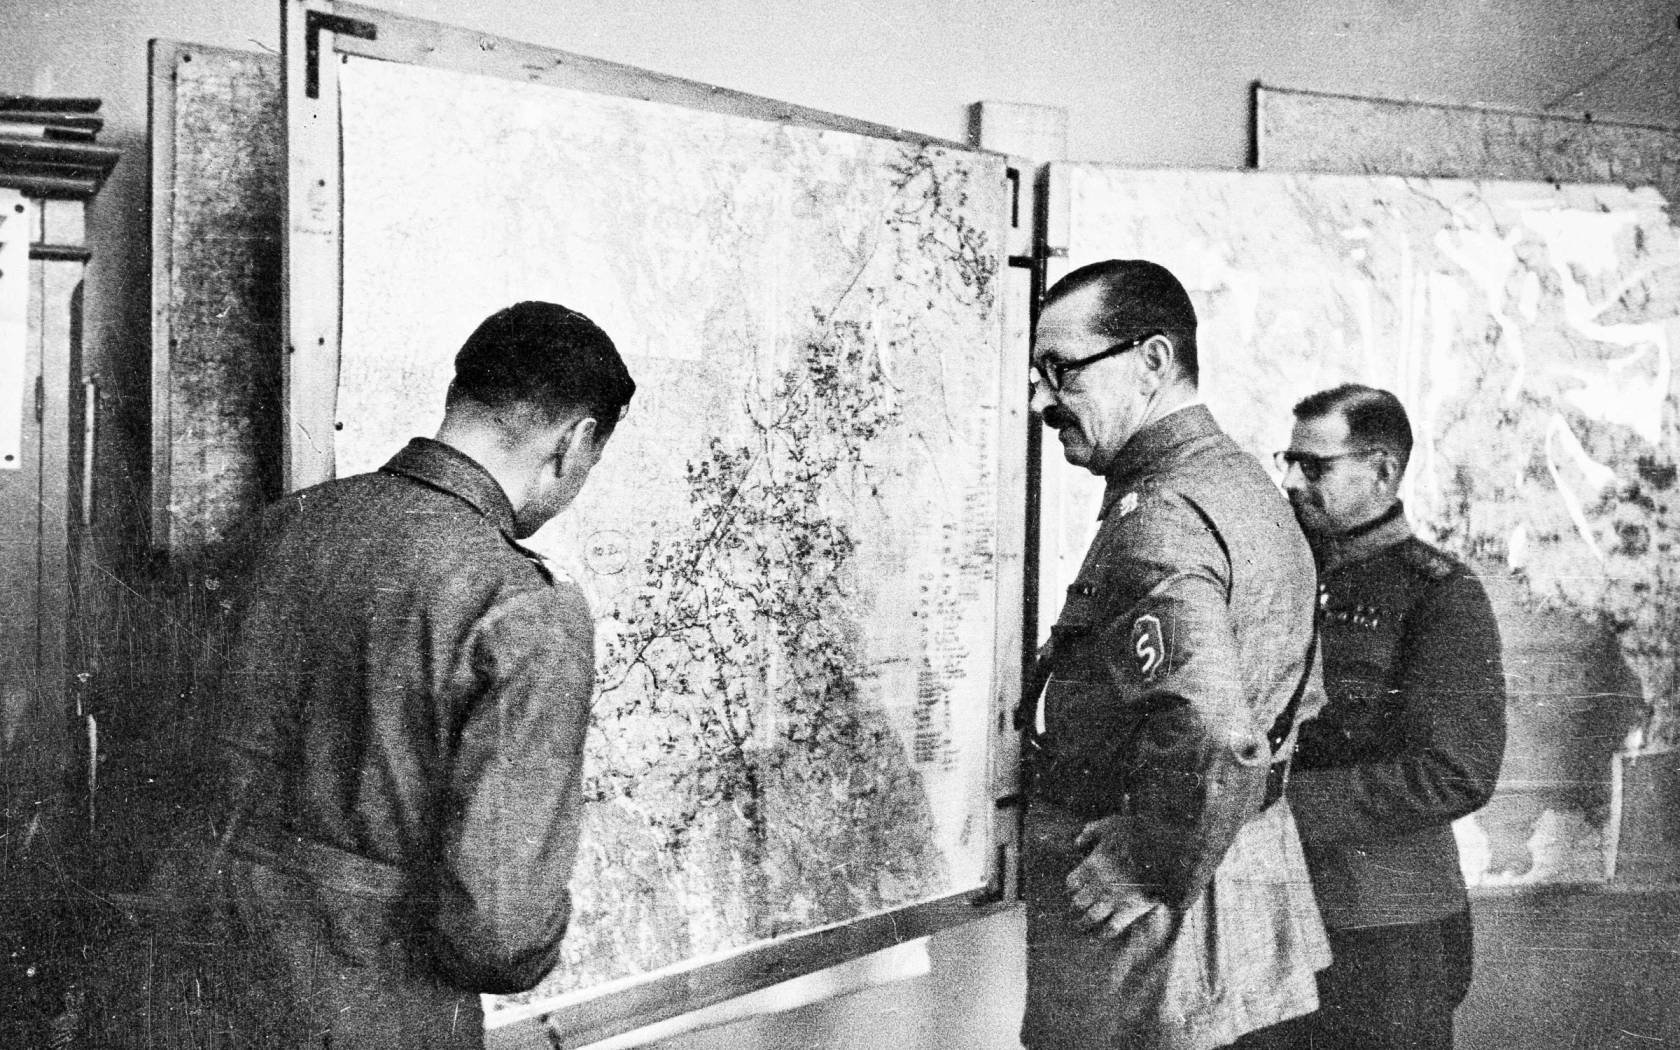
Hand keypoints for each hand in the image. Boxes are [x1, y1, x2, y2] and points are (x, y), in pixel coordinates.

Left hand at [1066, 815, 1156, 939]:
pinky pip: (1112, 928)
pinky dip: (1104, 935)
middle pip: (1078, 902)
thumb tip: (1077, 843)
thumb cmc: (1140, 836)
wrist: (1169, 856)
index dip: (1071, 886)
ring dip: (1083, 923)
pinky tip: (1099, 936)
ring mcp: (1113, 901)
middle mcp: (1098, 886)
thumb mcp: (1112, 825)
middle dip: (1076, 905)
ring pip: (1090, 918)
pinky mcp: (1129, 911)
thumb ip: (1091, 832)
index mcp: (1092, 865)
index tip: (1073, 888)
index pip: (1071, 883)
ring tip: (1080, 926)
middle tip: (1076, 907)